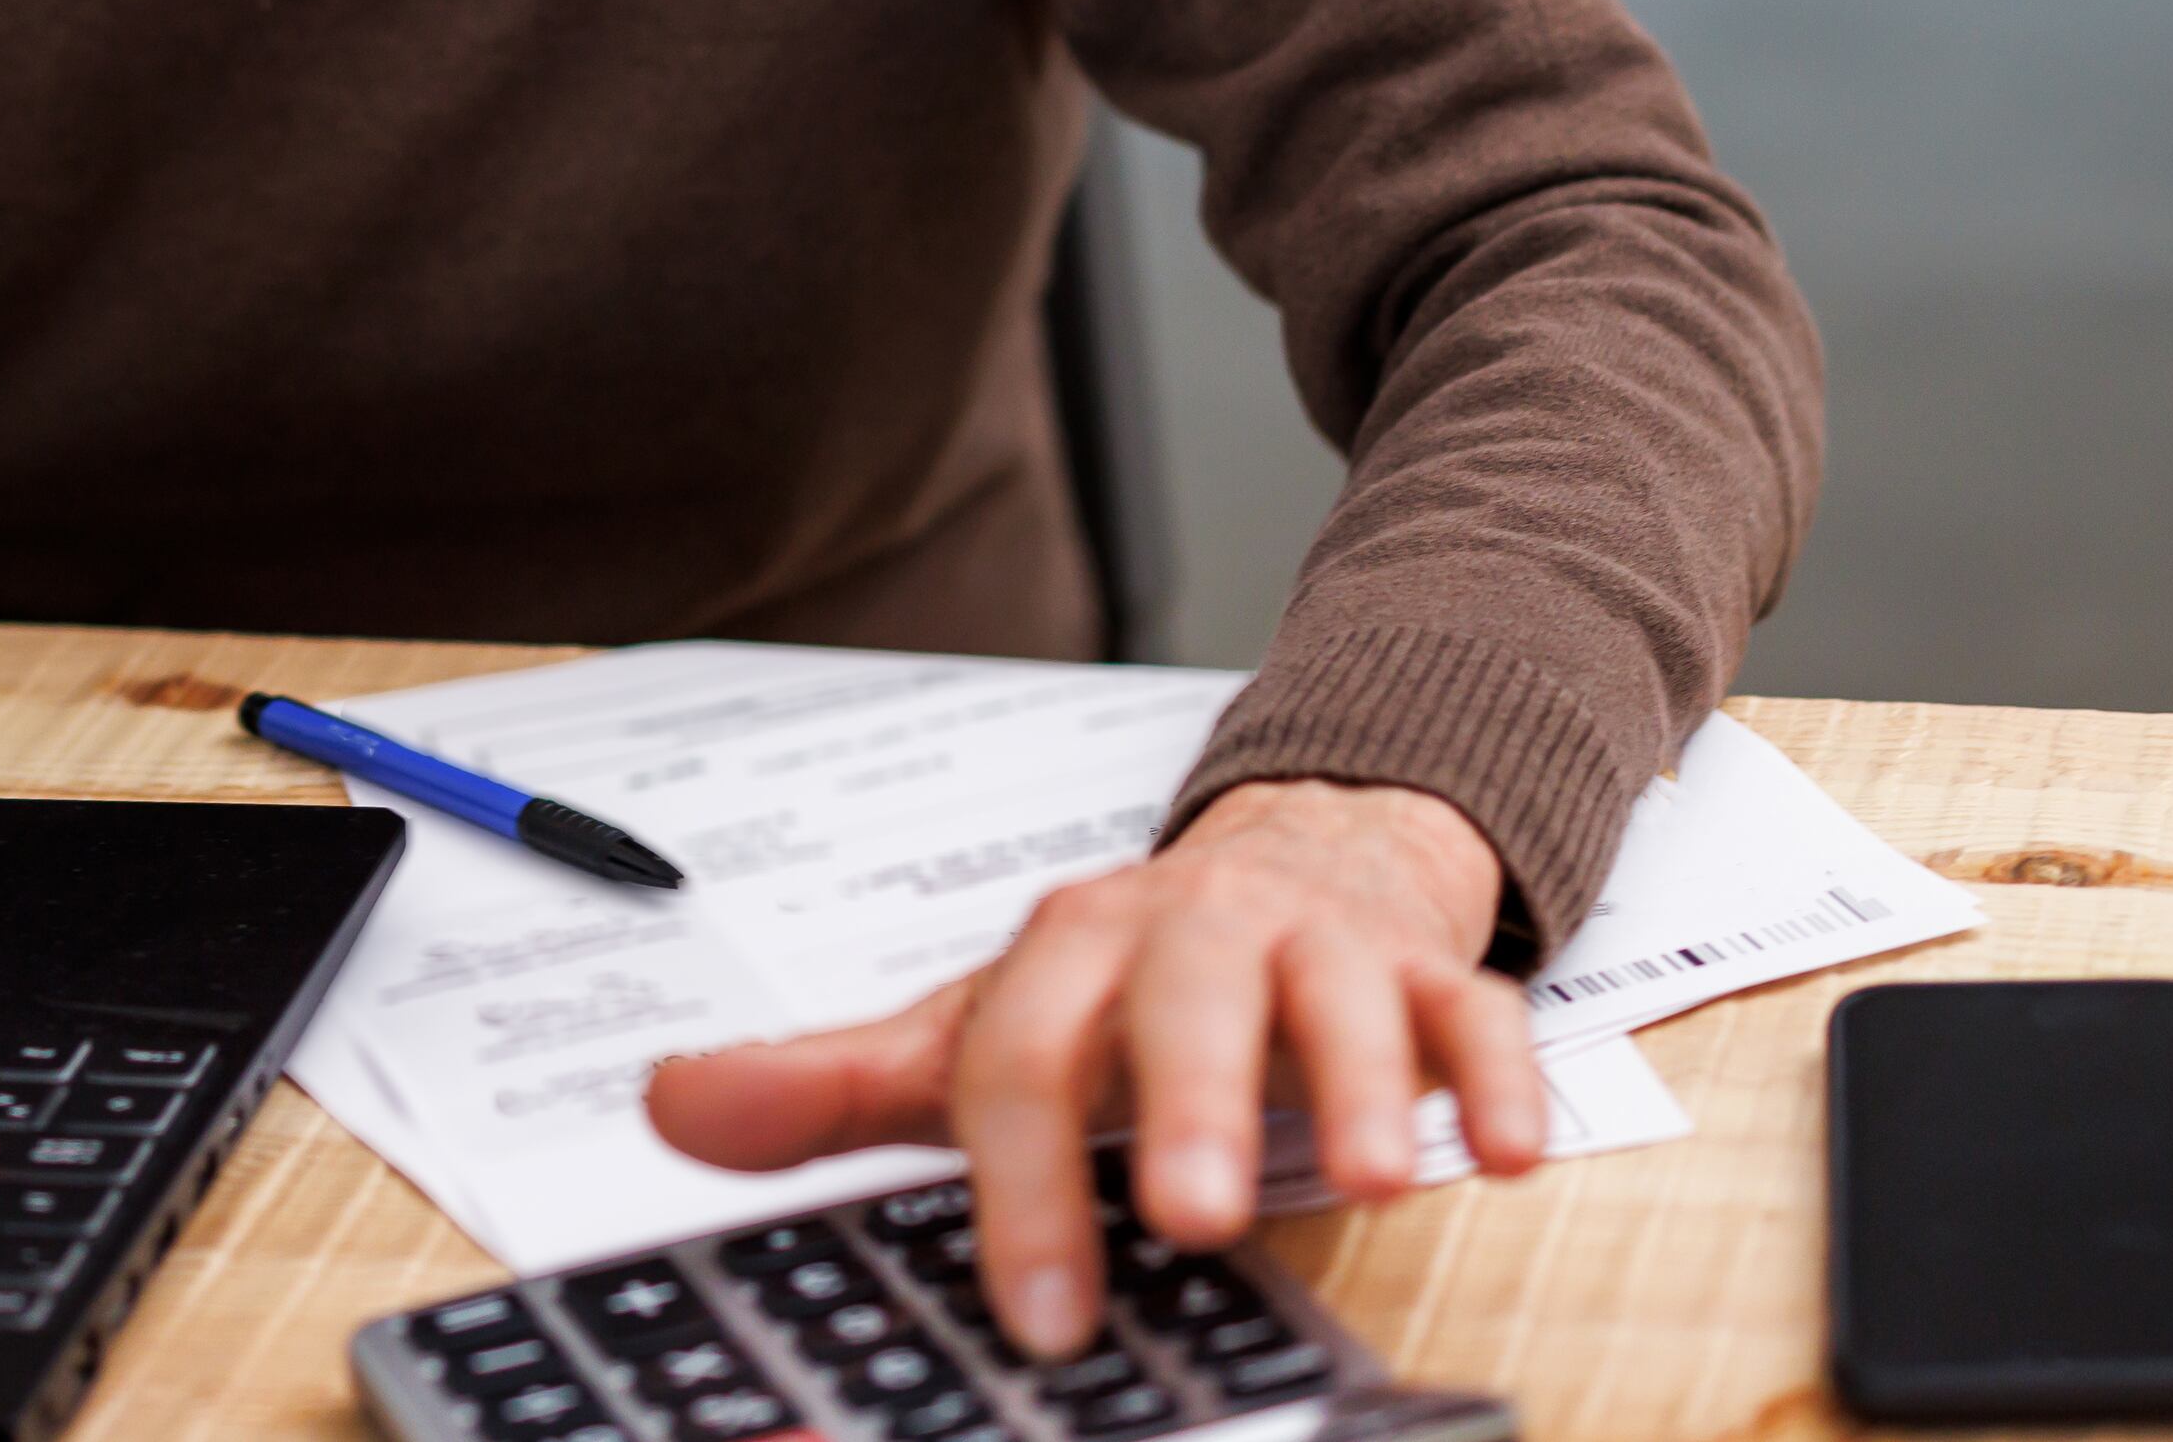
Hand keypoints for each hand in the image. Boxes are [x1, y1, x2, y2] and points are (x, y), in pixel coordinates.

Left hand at [639, 777, 1545, 1357]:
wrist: (1293, 858)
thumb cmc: (1123, 985)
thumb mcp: (976, 1028)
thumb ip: (833, 1085)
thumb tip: (666, 1108)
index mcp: (1071, 949)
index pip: (1024, 1053)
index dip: (1024, 1183)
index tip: (1038, 1313)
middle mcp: (1192, 931)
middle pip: (1184, 997)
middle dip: (1187, 1102)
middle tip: (1189, 1217)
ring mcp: (1320, 945)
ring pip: (1339, 992)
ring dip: (1358, 1080)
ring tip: (1369, 1175)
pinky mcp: (1429, 968)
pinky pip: (1475, 1009)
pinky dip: (1496, 1074)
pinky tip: (1506, 1150)